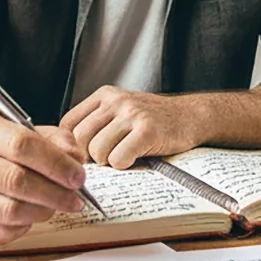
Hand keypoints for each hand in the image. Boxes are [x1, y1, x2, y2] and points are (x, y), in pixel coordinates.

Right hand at [0, 114, 87, 245]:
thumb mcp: (20, 132)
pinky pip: (0, 232)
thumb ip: (54, 141)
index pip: (22, 144)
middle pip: (16, 180)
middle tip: (74, 199)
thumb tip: (75, 160)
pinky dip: (22, 227)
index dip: (56, 164)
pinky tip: (27, 217)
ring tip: (52, 207)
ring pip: (10, 211)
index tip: (77, 177)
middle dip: (54, 193)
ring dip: (42, 212)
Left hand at [59, 86, 201, 169]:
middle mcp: (116, 100)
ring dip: (109, 163)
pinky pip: (118, 159)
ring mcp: (132, 114)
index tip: (84, 157)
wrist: (192, 116)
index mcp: (104, 95)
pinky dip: (124, 166)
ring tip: (125, 157)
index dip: (71, 146)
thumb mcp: (121, 111)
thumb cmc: (153, 121)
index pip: (68, 124)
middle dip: (90, 157)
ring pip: (97, 151)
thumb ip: (97, 123)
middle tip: (108, 160)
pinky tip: (136, 159)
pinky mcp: (147, 131)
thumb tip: (68, 153)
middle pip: (80, 139)